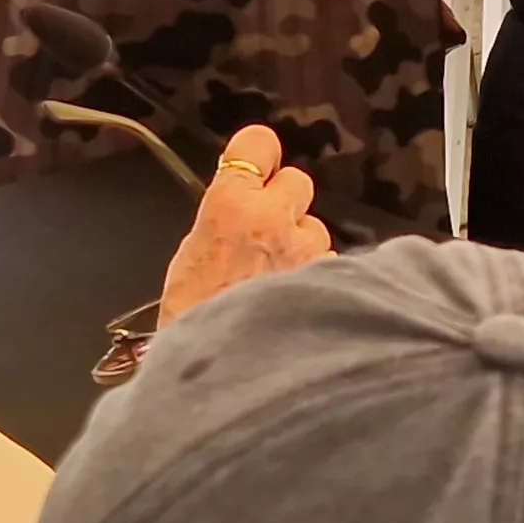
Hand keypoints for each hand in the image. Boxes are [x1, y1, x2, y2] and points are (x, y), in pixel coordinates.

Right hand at [159, 124, 330, 324]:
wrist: (221, 378)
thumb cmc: (193, 326)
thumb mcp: (190, 260)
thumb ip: (222, 222)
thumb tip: (238, 209)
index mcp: (230, 205)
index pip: (258, 144)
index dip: (260, 155)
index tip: (258, 167)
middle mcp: (274, 217)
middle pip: (297, 181)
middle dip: (286, 204)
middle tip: (268, 234)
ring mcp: (307, 249)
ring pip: (316, 228)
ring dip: (304, 246)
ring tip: (281, 279)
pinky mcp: (332, 280)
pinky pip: (330, 265)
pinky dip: (321, 279)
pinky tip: (301, 303)